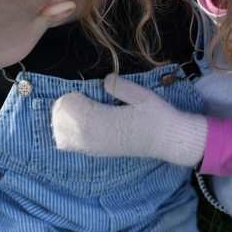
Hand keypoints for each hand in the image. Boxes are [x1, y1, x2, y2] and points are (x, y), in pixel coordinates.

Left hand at [52, 73, 207, 166]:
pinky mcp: (101, 152)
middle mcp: (99, 138)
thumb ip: (121, 87)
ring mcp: (98, 148)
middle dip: (64, 110)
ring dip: (63, 123)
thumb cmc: (157, 116)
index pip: (76, 111)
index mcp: (108, 122)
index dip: (71, 100)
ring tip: (72, 110)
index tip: (77, 91)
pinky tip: (73, 124)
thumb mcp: (142, 95)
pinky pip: (75, 147)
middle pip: (67, 125)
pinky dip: (67, 135)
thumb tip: (104, 79)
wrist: (168, 140)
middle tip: (73, 97)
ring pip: (66, 138)